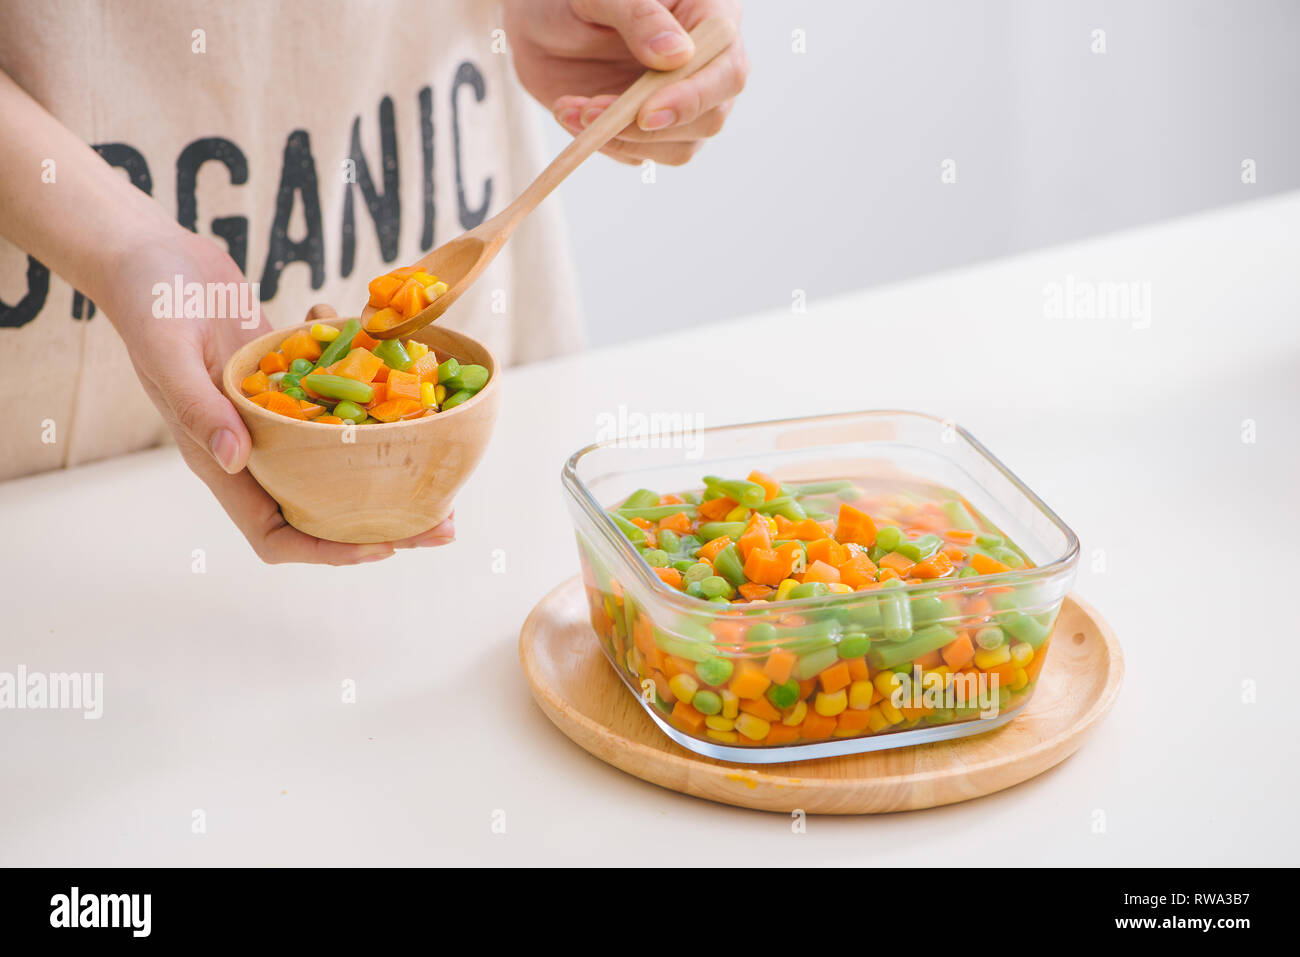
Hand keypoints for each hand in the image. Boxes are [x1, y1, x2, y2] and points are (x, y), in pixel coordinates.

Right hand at [104, 228, 455, 563]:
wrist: (149, 252)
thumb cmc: (147, 300)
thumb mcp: (167, 351)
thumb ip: (198, 408)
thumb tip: (235, 460)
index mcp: (218, 458)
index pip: (275, 534)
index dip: (328, 551)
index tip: (384, 547)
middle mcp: (252, 447)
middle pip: (325, 508)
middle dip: (384, 520)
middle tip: (445, 521)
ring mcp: (274, 416)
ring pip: (340, 460)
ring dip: (393, 464)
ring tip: (449, 462)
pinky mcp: (290, 380)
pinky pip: (338, 400)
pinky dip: (368, 386)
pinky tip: (391, 355)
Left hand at [505, 0, 747, 164]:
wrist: (537, 25)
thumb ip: (640, 16)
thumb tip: (678, 54)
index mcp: (709, 18)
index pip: (727, 69)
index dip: (694, 97)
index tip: (646, 113)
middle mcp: (704, 66)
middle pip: (710, 117)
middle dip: (651, 127)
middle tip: (594, 113)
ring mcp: (680, 102)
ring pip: (680, 146)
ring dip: (624, 139)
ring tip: (576, 110)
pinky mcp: (651, 130)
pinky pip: (641, 155)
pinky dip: (605, 144)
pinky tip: (573, 113)